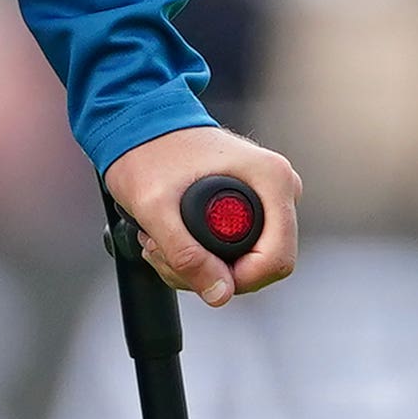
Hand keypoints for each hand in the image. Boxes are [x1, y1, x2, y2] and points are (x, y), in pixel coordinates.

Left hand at [103, 124, 301, 308]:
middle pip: (263, 263)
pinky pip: (237, 249)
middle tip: (163, 252)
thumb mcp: (155, 208)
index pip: (278, 258)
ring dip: (197, 266)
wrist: (138, 123)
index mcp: (272, 180)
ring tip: (158, 241)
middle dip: (211, 272)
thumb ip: (185, 254)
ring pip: (246, 261)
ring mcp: (267, 197)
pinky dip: (199, 255)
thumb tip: (221, 295)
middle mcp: (279, 188)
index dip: (240, 280)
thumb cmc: (147, 152)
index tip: (197, 275)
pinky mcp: (251, 205)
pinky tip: (169, 238)